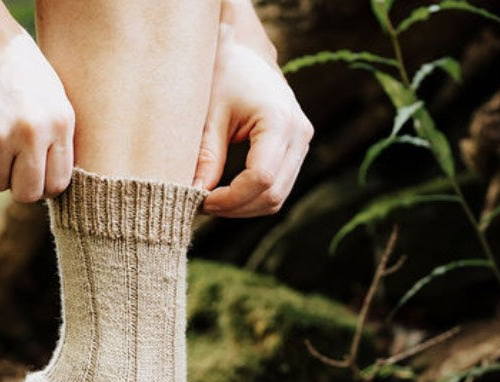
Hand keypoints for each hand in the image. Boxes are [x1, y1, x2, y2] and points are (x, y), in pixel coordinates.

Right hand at [0, 30, 74, 202]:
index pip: (56, 184)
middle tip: (14, 167)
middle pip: (26, 193)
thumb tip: (51, 188)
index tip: (37, 175)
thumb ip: (58, 143)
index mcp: (58, 123)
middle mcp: (31, 132)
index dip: (44, 185)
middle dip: (19, 185)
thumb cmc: (22, 73)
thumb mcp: (55, 100)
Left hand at [194, 0, 312, 217]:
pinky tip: (227, 195)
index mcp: (280, 119)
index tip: (201, 200)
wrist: (246, 55)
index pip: (261, 178)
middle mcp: (299, 134)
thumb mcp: (210, 113)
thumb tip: (197, 193)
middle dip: (236, 208)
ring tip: (212, 201)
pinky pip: (277, 189)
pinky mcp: (296, 152)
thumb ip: (206, 155)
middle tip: (202, 205)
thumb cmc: (225, 76)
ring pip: (277, 198)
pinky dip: (251, 199)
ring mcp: (302, 144)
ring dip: (243, 208)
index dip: (231, 198)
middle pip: (272, 194)